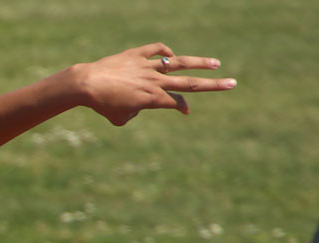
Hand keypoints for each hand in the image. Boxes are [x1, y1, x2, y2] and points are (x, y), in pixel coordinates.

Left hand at [70, 43, 235, 125]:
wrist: (86, 84)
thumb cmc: (101, 105)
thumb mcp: (119, 117)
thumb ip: (133, 113)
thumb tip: (137, 105)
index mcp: (153, 99)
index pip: (177, 103)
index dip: (182, 107)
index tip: (184, 111)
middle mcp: (155, 82)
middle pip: (190, 84)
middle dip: (213, 85)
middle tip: (232, 84)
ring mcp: (147, 67)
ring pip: (179, 63)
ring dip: (200, 63)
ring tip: (216, 64)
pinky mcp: (136, 55)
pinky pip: (156, 50)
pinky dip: (165, 52)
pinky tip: (170, 55)